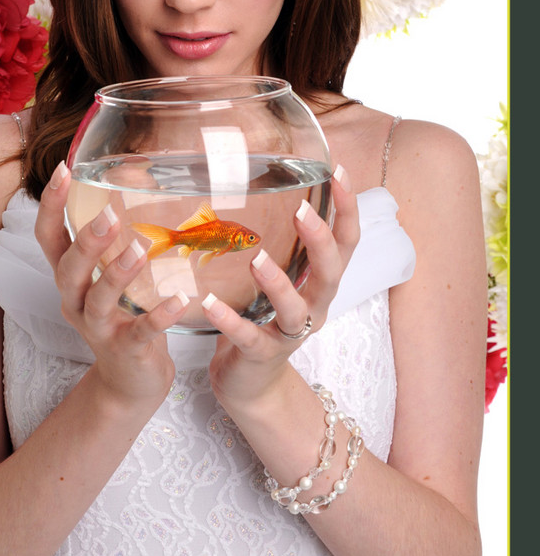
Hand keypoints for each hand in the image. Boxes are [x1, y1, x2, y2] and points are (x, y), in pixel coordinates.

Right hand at [34, 161, 185, 406]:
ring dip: (118, 274)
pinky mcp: (126, 349)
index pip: (48, 237)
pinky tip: (180, 299)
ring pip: (99, 301)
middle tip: (109, 215)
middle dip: (87, 242)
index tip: (64, 170)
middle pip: (68, 269)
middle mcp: (76, 302)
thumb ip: (112, 243)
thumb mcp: (108, 277)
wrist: (129, 381)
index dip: (50, 205)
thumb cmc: (122, 316)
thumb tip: (135, 185)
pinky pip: (141, 332)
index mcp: (71, 278)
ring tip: (141, 251)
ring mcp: (99, 328)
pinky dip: (159, 316)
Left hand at [204, 165, 359, 407]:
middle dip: (320, 242)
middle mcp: (314, 307)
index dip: (347, 209)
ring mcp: (289, 334)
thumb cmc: (266, 320)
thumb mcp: (283, 280)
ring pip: (294, 310)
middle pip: (331, 273)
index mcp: (320, 284)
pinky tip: (208, 304)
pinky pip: (247, 338)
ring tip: (257, 259)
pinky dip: (229, 321)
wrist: (253, 384)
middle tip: (301, 212)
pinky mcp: (261, 355)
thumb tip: (272, 188)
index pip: (346, 242)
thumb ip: (284, 245)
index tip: (339, 172)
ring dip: (278, 283)